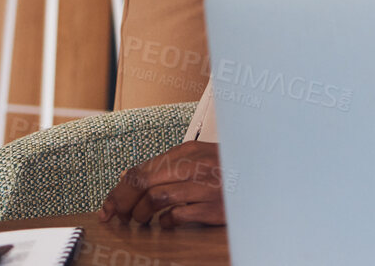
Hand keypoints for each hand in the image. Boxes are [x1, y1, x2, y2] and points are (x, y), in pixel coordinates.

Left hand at [99, 141, 226, 227]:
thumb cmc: (230, 169)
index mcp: (188, 151)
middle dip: (121, 203)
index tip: (107, 207)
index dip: (117, 191)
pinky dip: (166, 222)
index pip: (141, 169)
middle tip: (115, 216)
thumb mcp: (199, 160)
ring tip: (142, 220)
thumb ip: (168, 167)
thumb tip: (129, 177)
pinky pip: (177, 215)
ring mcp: (206, 185)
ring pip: (155, 198)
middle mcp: (195, 164)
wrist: (267, 176)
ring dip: (141, 214)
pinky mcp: (215, 206)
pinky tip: (167, 223)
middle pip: (142, 182)